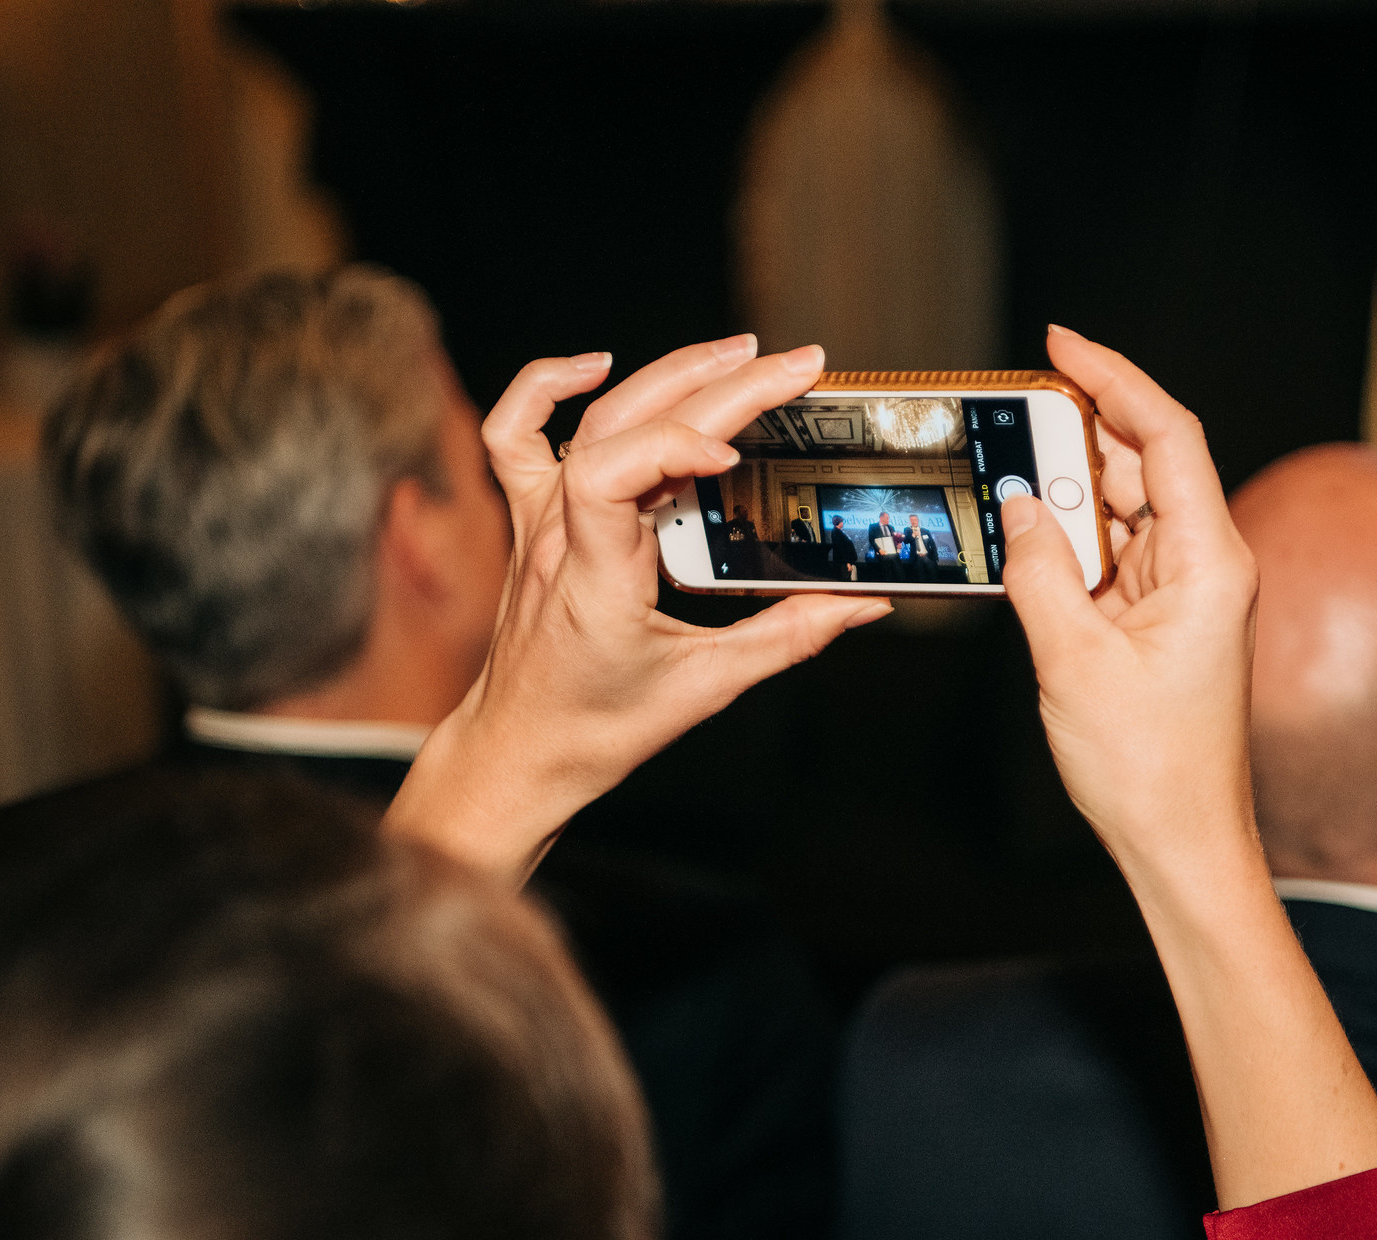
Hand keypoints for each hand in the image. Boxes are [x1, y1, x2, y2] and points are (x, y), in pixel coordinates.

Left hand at [386, 338, 890, 880]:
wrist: (520, 748)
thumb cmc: (596, 726)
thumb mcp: (706, 688)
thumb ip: (788, 639)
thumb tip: (861, 604)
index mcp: (594, 575)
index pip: (607, 473)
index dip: (672, 444)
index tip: (736, 455)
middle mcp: (559, 533)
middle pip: (625, 425)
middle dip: (720, 386)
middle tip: (796, 368)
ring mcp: (540, 520)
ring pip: (589, 416)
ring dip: (668, 374)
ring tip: (741, 354)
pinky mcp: (534, 519)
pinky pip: (515, 435)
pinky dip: (547, 385)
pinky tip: (598, 364)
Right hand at [1000, 325, 1261, 878]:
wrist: (1181, 841)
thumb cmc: (1148, 767)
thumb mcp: (1073, 660)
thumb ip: (1039, 571)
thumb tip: (1017, 506)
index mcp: (1209, 562)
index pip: (1168, 436)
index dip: (1116, 379)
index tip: (1062, 342)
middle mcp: (1206, 565)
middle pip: (1143, 464)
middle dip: (1077, 432)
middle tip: (1009, 409)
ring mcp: (1185, 592)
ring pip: (1123, 509)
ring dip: (1066, 492)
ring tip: (1004, 473)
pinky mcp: (1161, 619)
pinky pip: (1113, 555)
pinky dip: (1070, 540)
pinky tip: (1025, 536)